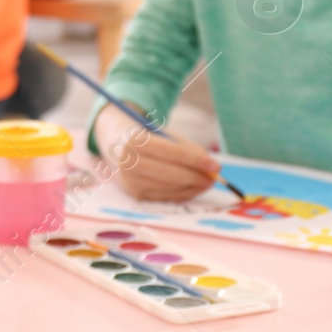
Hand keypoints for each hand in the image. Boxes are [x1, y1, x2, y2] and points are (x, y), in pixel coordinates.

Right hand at [94, 103, 218, 201]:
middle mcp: (128, 162)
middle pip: (169, 174)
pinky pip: (165, 196)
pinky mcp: (135, 194)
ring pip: (169, 188)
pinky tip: (193, 187)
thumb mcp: (164, 135)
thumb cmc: (147, 137)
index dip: (195, 160)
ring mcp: (129, 181)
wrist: (116, 145)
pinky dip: (183, 193)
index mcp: (134, 140)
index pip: (170, 153)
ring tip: (207, 182)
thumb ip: (188, 149)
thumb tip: (213, 168)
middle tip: (214, 178)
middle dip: (196, 177)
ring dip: (193, 188)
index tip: (216, 166)